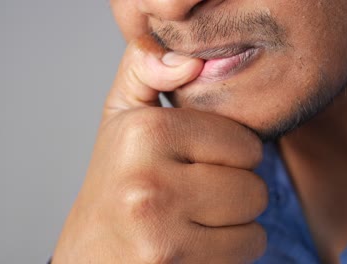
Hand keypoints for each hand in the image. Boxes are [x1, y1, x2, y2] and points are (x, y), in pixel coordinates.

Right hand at [52, 35, 267, 262]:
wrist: (91, 253)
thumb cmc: (116, 181)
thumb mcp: (122, 115)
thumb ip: (147, 69)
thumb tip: (192, 62)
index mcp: (146, 134)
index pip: (246, 144)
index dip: (233, 154)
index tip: (204, 161)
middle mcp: (150, 184)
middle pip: (254, 188)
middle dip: (236, 192)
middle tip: (201, 194)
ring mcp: (160, 233)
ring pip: (255, 226)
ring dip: (236, 223)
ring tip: (198, 218)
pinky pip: (246, 252)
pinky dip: (232, 249)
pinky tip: (199, 242)